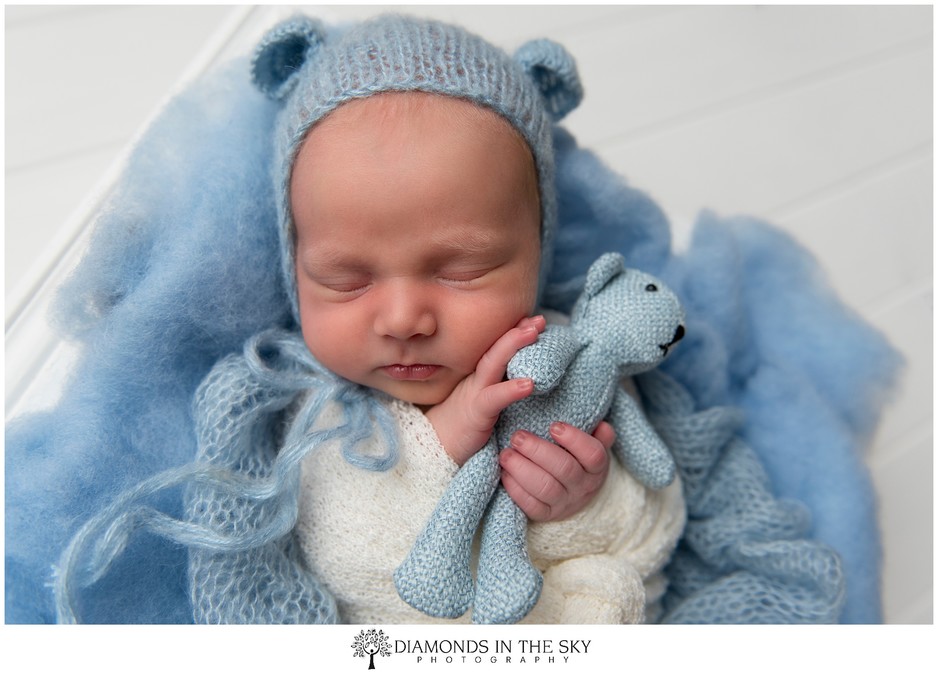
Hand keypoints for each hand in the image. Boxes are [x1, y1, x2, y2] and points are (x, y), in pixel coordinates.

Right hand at [425, 315, 545, 465]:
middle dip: (517, 331)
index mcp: (480, 376)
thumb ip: (500, 388)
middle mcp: (476, 379)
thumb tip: (526, 379)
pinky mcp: (476, 413)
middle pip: (496, 348)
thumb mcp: (484, 402)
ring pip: (492, 363)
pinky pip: (494, 398)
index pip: (498, 349)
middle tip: (539, 319)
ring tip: (534, 332)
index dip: (514, 332)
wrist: (435, 448)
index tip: (533, 319)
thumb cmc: (463, 427)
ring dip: (512, 345)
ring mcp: (475, 393)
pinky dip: (511, 389)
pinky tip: (529, 383)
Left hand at [499, 420, 612, 521]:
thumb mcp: (591, 446)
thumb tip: (601, 425)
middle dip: (538, 451)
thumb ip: (597, 435)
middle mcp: (583, 487)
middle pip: (564, 469)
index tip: (554, 425)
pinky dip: (516, 489)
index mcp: (596, 468)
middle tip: (518, 437)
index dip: (575, 439)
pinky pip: (531, 506)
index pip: (593, 454)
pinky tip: (505, 473)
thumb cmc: (576, 460)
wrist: (571, 495)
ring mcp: (565, 503)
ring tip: (506, 454)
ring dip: (522, 469)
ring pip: (546, 488)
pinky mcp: (546, 515)